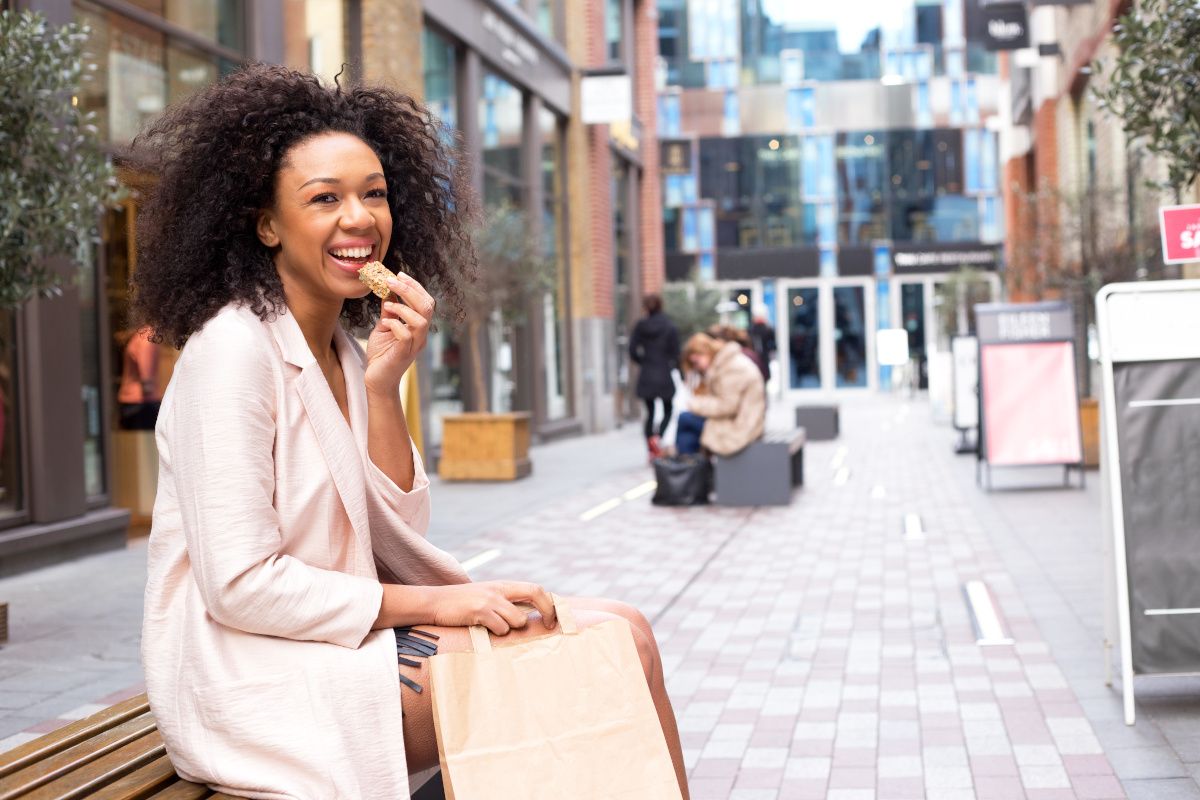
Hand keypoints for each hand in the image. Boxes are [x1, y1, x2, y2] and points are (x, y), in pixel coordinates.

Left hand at [364, 273, 435, 394]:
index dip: (414, 286)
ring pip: (421, 320)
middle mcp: (421, 335)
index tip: (399, 274)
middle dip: (410, 290)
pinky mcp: (404, 354)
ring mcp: (414, 345)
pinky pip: (406, 335)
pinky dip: (395, 324)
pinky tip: (384, 323)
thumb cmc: (381, 355)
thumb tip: (388, 289)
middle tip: (392, 280)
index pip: (426, 301)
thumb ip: (390, 311)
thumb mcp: (384, 327)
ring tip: (387, 305)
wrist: (377, 380)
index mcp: (418, 327)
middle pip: (427, 307)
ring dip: (403, 307)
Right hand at [430, 581, 557, 635]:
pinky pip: (501, 628)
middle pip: (536, 593)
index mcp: (503, 585)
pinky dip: (497, 633)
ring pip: (518, 619)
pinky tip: (483, 629)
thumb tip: (527, 617)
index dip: (549, 603)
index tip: (552, 619)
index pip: (535, 588)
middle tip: (549, 626)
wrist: (433, 602)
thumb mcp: (485, 596)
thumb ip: (504, 602)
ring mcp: (490, 599)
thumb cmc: (460, 604)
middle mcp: (499, 589)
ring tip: (495, 628)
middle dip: (547, 611)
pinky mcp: (480, 611)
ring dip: (512, 628)